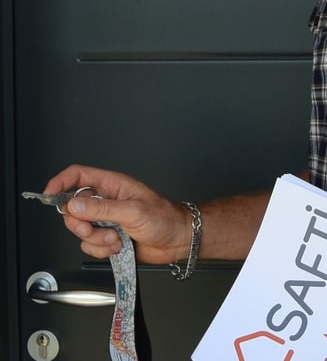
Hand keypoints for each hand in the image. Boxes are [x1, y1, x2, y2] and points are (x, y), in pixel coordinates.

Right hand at [44, 164, 190, 263]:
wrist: (178, 240)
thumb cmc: (165, 218)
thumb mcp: (133, 211)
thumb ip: (102, 208)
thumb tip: (75, 204)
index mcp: (113, 185)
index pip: (78, 176)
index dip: (60, 182)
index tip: (48, 195)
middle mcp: (107, 201)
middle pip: (73, 208)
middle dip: (80, 223)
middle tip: (94, 228)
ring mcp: (106, 220)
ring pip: (81, 230)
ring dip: (96, 239)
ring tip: (116, 238)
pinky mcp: (108, 238)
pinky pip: (90, 246)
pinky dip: (101, 250)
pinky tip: (118, 246)